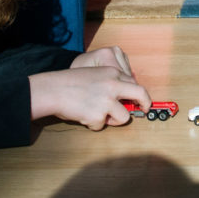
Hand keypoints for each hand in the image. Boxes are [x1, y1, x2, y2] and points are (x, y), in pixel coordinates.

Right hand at [29, 46, 150, 129]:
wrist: (53, 90)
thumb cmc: (70, 83)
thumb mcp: (94, 74)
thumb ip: (110, 82)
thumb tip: (126, 98)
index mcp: (112, 72)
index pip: (134, 83)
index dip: (138, 93)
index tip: (140, 100)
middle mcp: (113, 85)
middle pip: (140, 94)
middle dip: (146, 103)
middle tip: (145, 110)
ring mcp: (107, 100)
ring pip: (124, 117)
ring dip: (114, 120)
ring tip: (98, 115)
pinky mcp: (98, 115)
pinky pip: (102, 125)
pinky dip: (93, 124)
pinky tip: (83, 115)